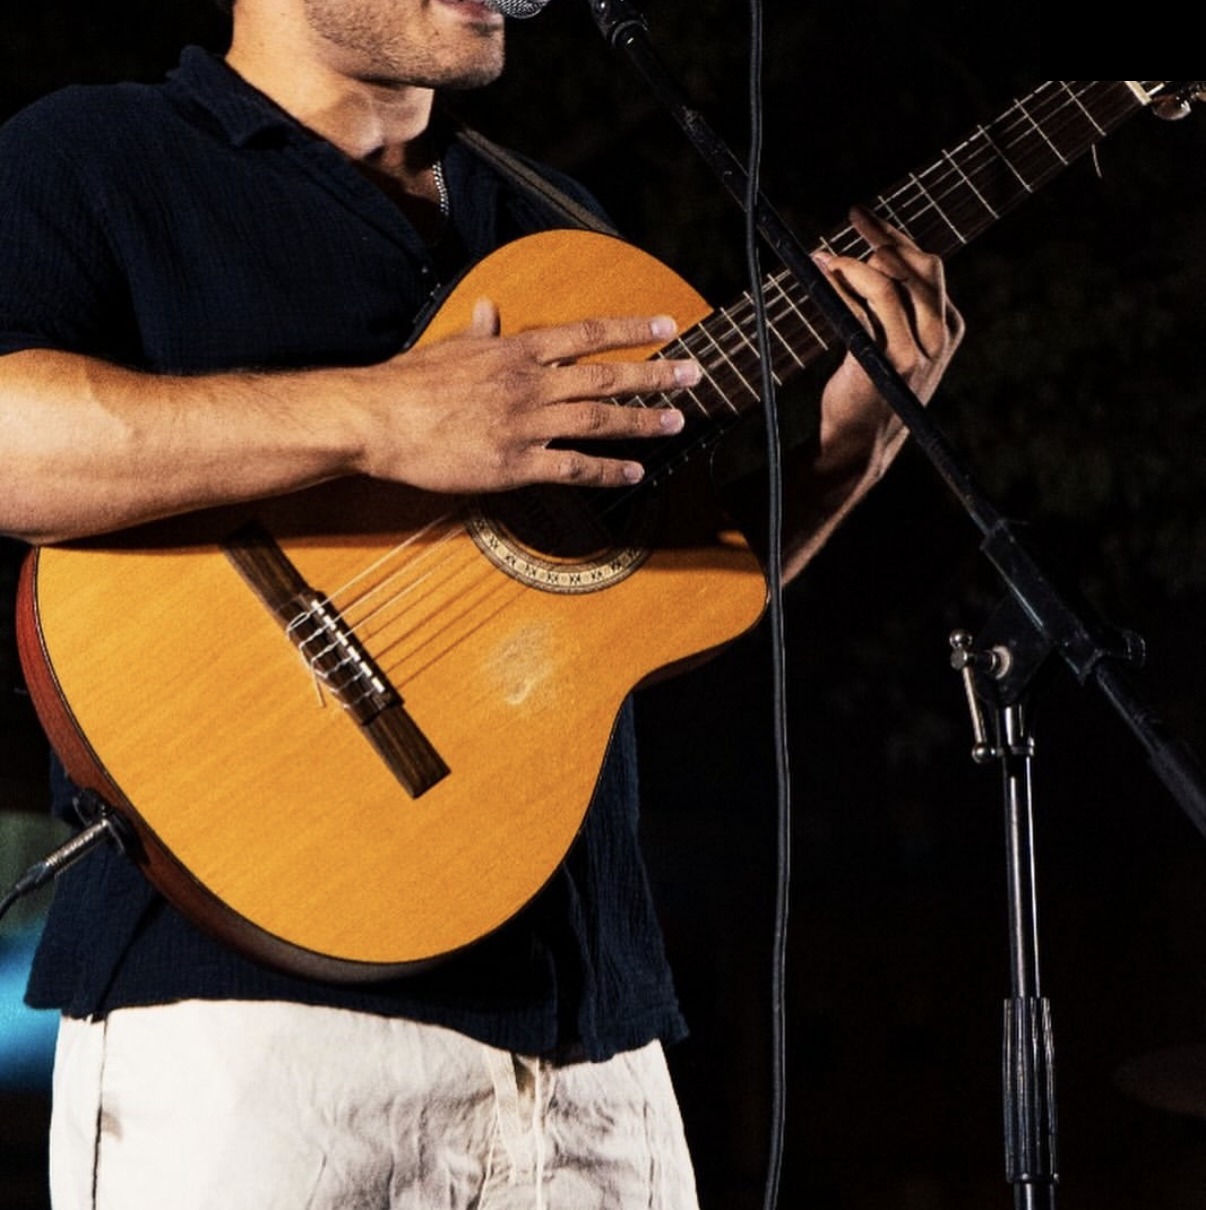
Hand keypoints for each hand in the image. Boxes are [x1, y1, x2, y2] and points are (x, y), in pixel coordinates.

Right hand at [349, 299, 698, 492]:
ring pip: (598, 420)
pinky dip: (608, 471)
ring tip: (677, 422)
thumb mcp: (450, 346)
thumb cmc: (409, 384)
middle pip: (606, 376)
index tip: (668, 323)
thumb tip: (491, 306)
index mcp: (516, 350)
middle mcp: (530, 383)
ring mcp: (526, 425)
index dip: (632, 329)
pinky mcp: (515, 465)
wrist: (377, 420)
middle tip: (693, 374)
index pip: (587, 334)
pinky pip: (573, 468)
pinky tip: (634, 474)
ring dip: (643, 421)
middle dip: (655, 374)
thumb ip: (481, 330)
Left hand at [814, 206, 963, 480]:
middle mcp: (939, 337)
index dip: (894, 237)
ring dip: (853, 263)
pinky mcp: (883, 363)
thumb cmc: (873, 392)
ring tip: (824, 258)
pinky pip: (862, 311)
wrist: (861, 444)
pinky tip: (823, 274)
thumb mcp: (899, 347)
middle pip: (917, 266)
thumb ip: (898, 309)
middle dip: (880, 240)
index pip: (928, 266)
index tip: (863, 219)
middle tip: (850, 225)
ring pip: (889, 284)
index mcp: (949, 327)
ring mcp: (914, 351)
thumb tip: (874, 256)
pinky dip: (840, 287)